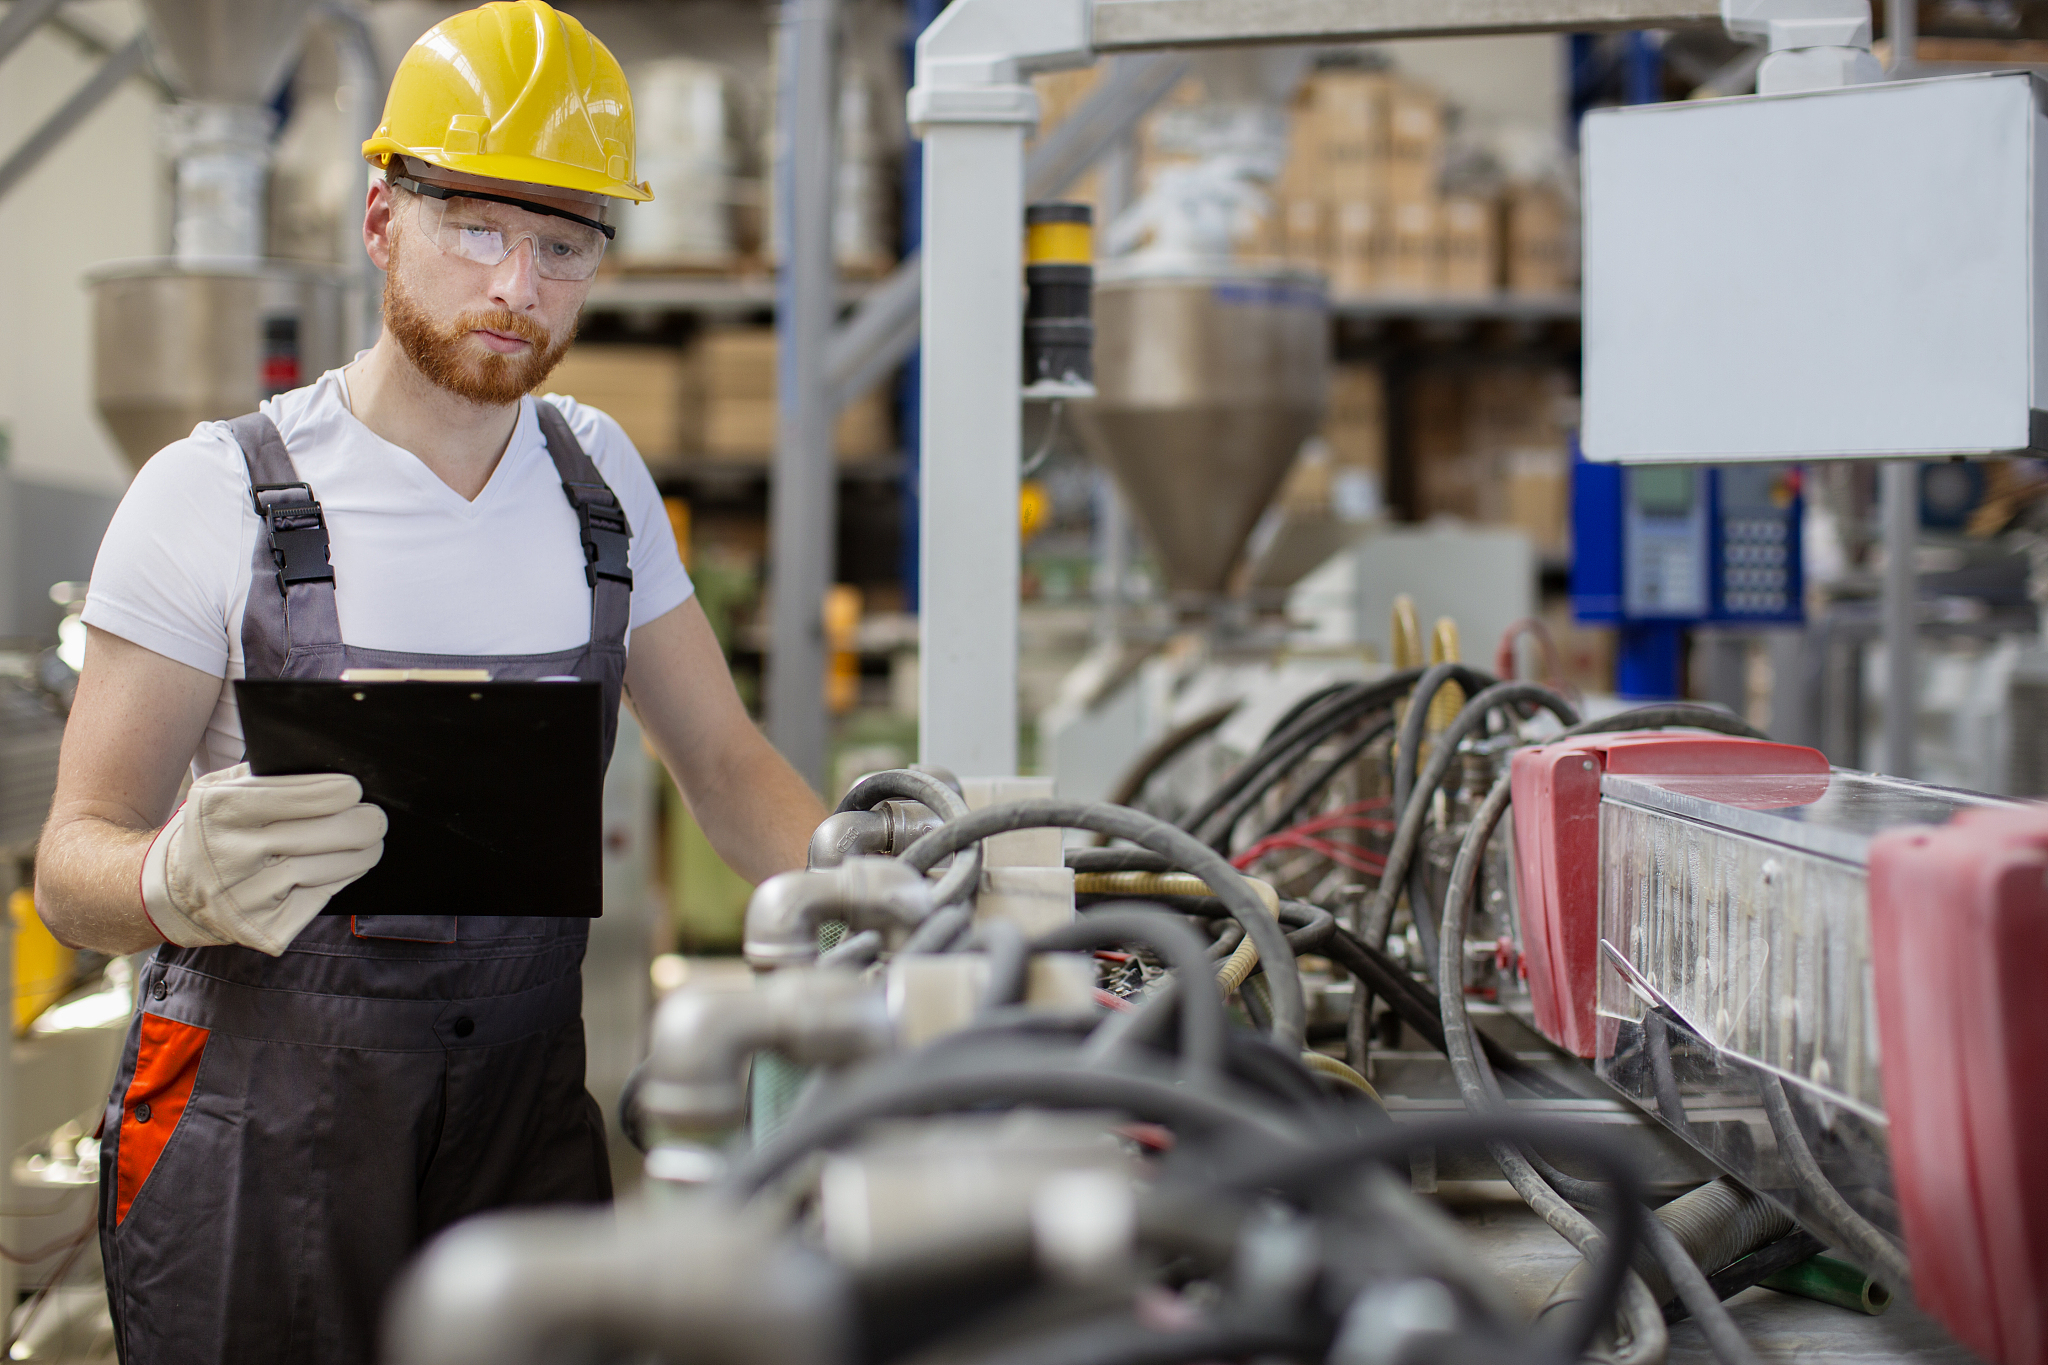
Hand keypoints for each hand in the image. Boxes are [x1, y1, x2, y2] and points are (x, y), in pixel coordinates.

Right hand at [140, 764, 386, 955]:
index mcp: (218, 810)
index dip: (332, 793)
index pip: (289, 796)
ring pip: (326, 868)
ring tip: (370, 842)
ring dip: (360, 854)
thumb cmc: (214, 829)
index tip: (353, 790)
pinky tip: (346, 867)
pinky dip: (340, 880)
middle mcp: (229, 854)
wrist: (175, 892)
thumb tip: (327, 764)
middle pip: (319, 834)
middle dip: (359, 824)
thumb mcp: (219, 789)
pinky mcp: (263, 929)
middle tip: (375, 818)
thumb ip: (263, 773)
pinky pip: (319, 899)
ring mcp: (245, 896)